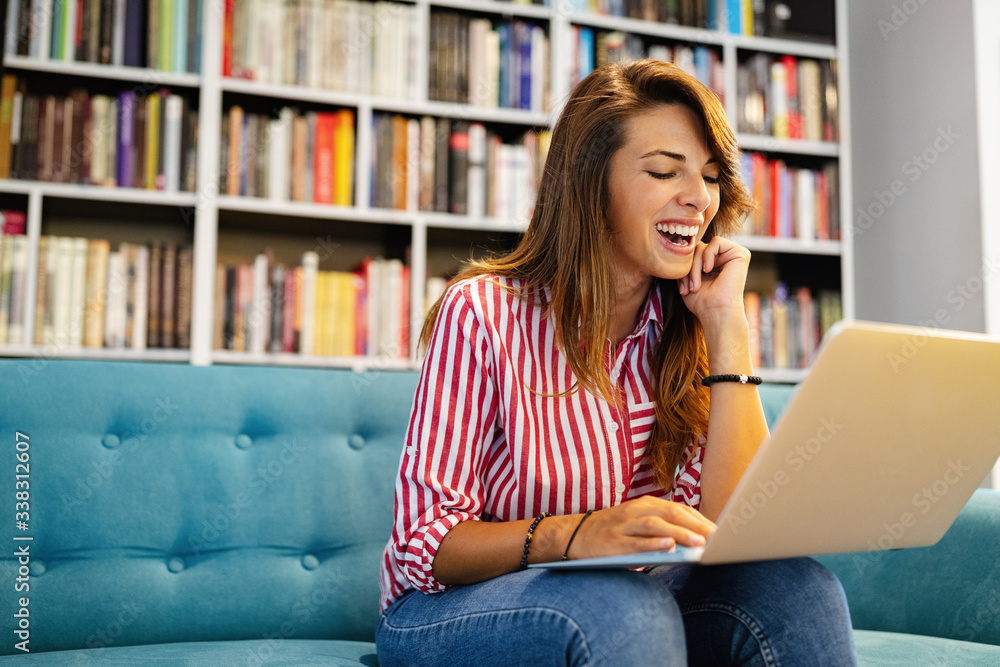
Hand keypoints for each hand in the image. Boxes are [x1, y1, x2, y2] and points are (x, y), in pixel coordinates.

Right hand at [565, 496, 715, 559]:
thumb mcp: (638, 524)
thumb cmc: (613, 532)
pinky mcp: (613, 542)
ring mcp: (624, 526)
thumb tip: (693, 541)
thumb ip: (661, 528)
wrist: (575, 535)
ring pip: (656, 527)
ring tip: (699, 543)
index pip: (678, 509)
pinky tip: (668, 547)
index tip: (719, 530)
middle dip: (695, 526)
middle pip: (670, 514)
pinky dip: (653, 544)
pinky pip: (636, 543)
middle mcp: (636, 511)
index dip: (699, 519)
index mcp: (645, 505)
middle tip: (716, 537)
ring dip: (679, 534)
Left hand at [677, 236, 750, 329]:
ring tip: (696, 285)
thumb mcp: (688, 279)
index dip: (685, 268)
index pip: (693, 254)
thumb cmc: (702, 302)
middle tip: (690, 287)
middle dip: (689, 268)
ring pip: (703, 246)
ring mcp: (733, 256)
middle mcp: (725, 259)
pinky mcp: (741, 254)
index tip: (683, 288)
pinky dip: (707, 255)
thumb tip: (682, 244)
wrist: (715, 313)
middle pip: (697, 249)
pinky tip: (708, 270)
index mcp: (714, 264)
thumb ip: (687, 262)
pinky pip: (716, 241)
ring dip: (695, 266)